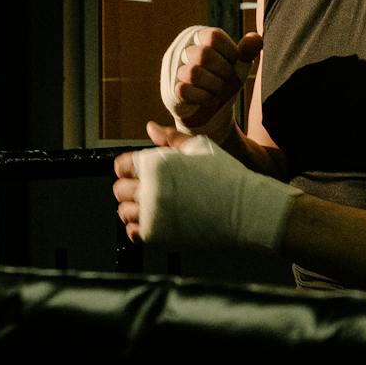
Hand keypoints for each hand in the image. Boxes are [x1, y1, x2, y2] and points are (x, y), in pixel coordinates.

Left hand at [112, 127, 298, 251]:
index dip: (131, 168)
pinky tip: (157, 221)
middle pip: (119, 189)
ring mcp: (151, 213)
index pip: (121, 165)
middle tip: (152, 191)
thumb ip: (171, 138)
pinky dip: (140, 228)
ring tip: (155, 207)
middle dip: (131, 188)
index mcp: (156, 162)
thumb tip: (150, 128)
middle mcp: (149, 187)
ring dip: (134, 209)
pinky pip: (133, 234)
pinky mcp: (157, 235)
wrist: (246, 210)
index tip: (143, 173)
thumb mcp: (201, 147)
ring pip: (123, 212)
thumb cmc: (227, 176)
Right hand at [159, 26, 263, 139]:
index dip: (230, 52)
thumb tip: (256, 39)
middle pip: (203, 54)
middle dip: (224, 72)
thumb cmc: (224, 81)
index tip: (234, 64)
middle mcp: (182, 49)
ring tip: (220, 91)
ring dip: (215, 86)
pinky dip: (205, 98)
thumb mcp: (238, 65)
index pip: (213, 36)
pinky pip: (185, 91)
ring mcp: (174, 70)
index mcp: (199, 36)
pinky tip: (212, 100)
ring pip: (193, 73)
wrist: (213, 111)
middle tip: (228, 81)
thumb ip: (246, 51)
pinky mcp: (171, 91)